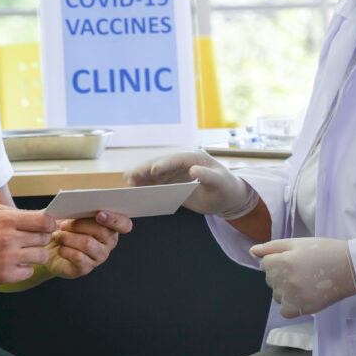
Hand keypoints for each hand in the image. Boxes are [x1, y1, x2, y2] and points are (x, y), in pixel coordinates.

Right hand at [0, 205, 55, 285]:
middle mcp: (9, 239)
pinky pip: (29, 272)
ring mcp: (7, 259)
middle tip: (32, 239)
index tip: (45, 226)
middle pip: (44, 239)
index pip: (43, 221)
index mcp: (6, 220)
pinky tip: (14, 263)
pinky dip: (24, 268)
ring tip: (24, 252)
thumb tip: (42, 217)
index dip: (48, 224)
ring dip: (36, 254)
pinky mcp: (4, 276)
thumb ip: (17, 213)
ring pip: (41, 256)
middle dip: (41, 238)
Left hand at [44, 211, 132, 278]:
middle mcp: (109, 242)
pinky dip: (65, 249)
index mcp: (110, 225)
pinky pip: (78, 257)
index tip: (99, 214)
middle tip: (63, 224)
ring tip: (58, 235)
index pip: (124, 224)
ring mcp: (99, 256)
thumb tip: (76, 203)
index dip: (114, 219)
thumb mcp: (68, 211)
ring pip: (88, 244)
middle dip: (79, 224)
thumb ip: (76, 206)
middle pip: (102, 230)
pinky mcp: (85, 268)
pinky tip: (59, 247)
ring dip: (69, 237)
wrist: (47, 246)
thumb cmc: (62, 225)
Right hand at [125, 150, 258, 218]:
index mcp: (195, 157)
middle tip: (131, 174)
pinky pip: (156, 182)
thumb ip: (208, 176)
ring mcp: (175, 172)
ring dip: (142, 175)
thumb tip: (193, 170)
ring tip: (128, 179)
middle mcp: (182, 162)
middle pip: (162, 164)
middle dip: (146, 168)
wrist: (227, 198)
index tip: (153, 170)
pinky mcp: (172, 182)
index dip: (164, 164)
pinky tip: (134, 186)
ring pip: (155, 172)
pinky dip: (145, 183)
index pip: (177, 159)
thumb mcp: (221, 183)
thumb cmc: (227, 188)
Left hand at [250, 238, 355, 317]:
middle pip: (270, 279)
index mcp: (283, 261)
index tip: (293, 259)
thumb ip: (271, 247)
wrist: (350, 267)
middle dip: (280, 274)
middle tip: (301, 269)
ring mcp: (295, 296)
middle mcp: (286, 280)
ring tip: (304, 280)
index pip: (265, 264)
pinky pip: (285, 311)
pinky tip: (302, 295)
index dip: (277, 260)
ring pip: (276, 295)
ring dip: (285, 289)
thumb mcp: (296, 243)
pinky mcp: (304, 308)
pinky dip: (290, 305)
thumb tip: (251, 252)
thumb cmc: (324, 250)